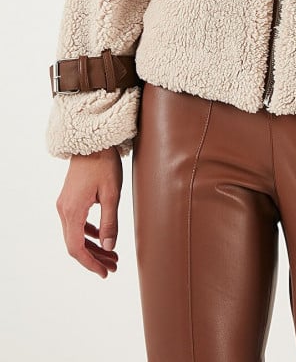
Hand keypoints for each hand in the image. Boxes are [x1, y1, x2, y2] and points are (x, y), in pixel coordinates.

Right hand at [55, 145, 122, 277]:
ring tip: (112, 255)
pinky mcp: (69, 199)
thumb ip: (110, 222)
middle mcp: (64, 210)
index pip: (77, 248)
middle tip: (114, 266)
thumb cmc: (104, 164)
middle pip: (76, 244)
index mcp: (72, 211)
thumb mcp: (111, 194)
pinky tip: (101, 236)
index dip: (91, 264)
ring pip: (76, 234)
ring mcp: (65, 204)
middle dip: (95, 258)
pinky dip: (89, 233)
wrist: (92, 140)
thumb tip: (109, 247)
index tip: (105, 273)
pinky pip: (76, 223)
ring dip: (93, 246)